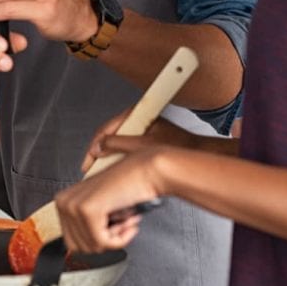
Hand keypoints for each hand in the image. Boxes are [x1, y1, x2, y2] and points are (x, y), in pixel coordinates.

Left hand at [56, 149, 163, 253]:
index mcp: (62, 201)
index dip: (97, 240)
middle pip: (80, 248)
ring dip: (116, 238)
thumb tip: (83, 249)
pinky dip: (120, 239)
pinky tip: (129, 222)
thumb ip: (85, 225)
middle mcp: (63, 201)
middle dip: (105, 241)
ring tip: (126, 220)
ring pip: (92, 246)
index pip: (71, 242)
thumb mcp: (99, 207)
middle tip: (122, 224)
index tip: (112, 227)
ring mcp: (74, 205)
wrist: (146, 171)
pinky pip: (103, 242)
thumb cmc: (128, 188)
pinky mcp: (88, 211)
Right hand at [81, 113, 200, 172]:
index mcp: (135, 114)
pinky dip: (119, 159)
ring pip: (116, 143)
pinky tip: (117, 170)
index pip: (105, 129)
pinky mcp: (145, 139)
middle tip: (92, 169)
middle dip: (99, 153)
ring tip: (102, 172)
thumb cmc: (178, 146)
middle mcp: (136, 119)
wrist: (198, 153)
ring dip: (109, 158)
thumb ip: (118, 145)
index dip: (94, 147)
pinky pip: (125, 148)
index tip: (88, 162)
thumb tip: (98, 148)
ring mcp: (140, 129)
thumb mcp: (142, 146)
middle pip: (109, 136)